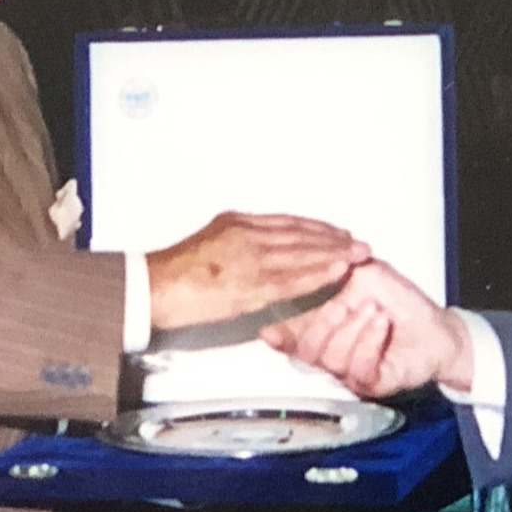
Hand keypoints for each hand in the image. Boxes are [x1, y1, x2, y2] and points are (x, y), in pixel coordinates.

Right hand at [146, 212, 368, 331]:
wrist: (152, 288)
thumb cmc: (172, 274)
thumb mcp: (208, 244)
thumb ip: (236, 243)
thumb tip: (257, 251)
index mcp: (236, 223)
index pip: (287, 223)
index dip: (315, 228)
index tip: (336, 232)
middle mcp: (246, 234)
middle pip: (300, 234)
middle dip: (332, 239)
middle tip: (358, 243)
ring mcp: (249, 258)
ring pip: (302, 253)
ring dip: (334, 254)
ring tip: (359, 256)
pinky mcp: (249, 284)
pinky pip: (292, 279)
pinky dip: (318, 274)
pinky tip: (337, 272)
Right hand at [264, 259, 471, 398]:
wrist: (437, 327)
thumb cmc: (400, 301)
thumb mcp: (365, 274)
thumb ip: (335, 271)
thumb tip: (309, 264)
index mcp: (322, 327)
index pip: (290, 332)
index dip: (278, 329)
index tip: (271, 323)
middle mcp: (330, 352)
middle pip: (304, 349)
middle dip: (320, 324)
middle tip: (342, 304)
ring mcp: (348, 371)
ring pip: (330, 358)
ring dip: (352, 330)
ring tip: (374, 310)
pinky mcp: (371, 383)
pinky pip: (358, 370)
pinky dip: (368, 343)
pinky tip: (381, 325)